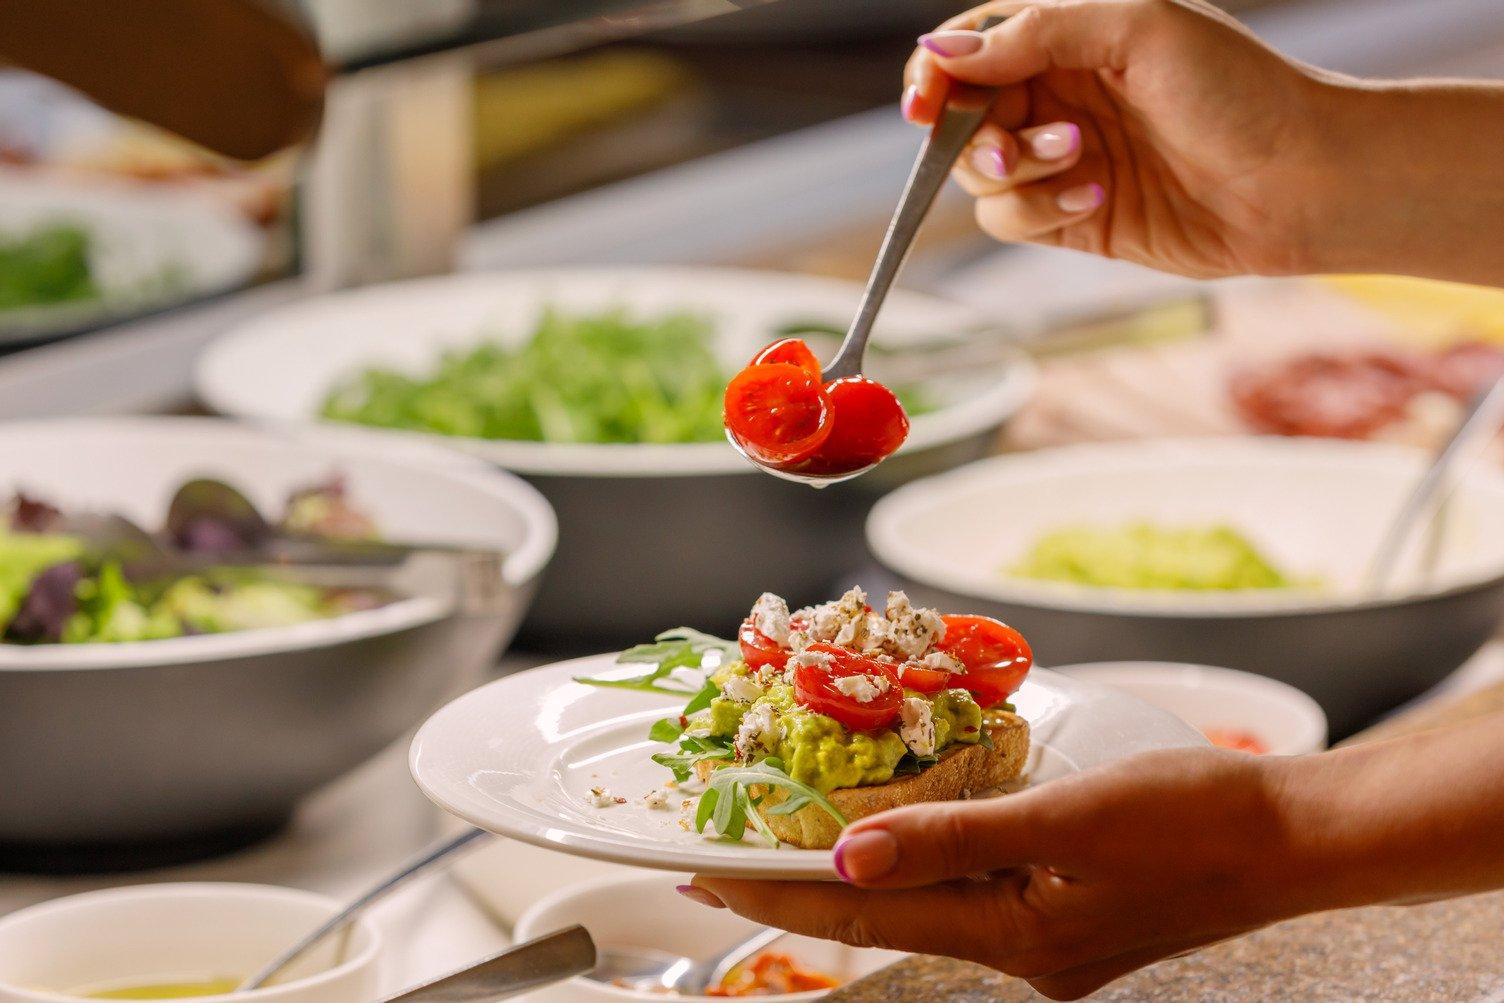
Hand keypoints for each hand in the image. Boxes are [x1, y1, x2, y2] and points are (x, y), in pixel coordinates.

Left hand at [693, 748, 1315, 999]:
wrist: (1293, 837)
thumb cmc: (1195, 818)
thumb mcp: (1068, 817)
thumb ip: (954, 838)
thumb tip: (849, 852)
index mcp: (1013, 936)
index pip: (861, 911)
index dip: (775, 890)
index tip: (702, 870)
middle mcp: (1018, 950)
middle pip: (879, 913)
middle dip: (795, 885)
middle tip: (718, 857)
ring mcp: (1043, 935)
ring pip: (918, 902)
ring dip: (849, 872)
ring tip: (782, 844)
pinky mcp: (1064, 911)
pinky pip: (964, 889)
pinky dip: (914, 862)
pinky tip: (891, 838)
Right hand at [902, 0, 1344, 278]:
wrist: (1302, 181)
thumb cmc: (1240, 90)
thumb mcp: (1138, 27)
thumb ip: (1035, 33)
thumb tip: (941, 54)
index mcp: (1071, 35)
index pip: (973, 47)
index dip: (936, 74)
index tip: (925, 103)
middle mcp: (1060, 95)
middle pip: (962, 114)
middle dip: (973, 133)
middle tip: (1007, 146)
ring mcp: (1062, 159)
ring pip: (979, 174)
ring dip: (1016, 171)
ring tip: (1082, 161)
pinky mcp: (1071, 219)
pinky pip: (1011, 219)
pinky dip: (1038, 210)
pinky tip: (1096, 198)